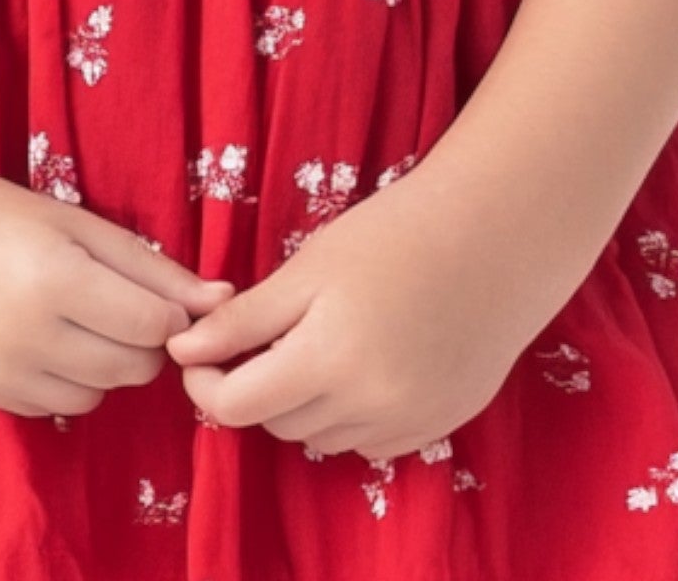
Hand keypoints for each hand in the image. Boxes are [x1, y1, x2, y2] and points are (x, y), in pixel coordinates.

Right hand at [0, 169, 239, 419]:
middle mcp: (25, 334)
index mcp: (54, 279)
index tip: (153, 294)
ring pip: (100, 393)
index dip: (168, 313)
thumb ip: (154, 268)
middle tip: (116, 304)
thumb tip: (225, 300)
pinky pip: (60, 405)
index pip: (152, 326)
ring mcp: (2, 371)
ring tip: (75, 318)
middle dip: (141, 342)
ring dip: (104, 363)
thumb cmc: (1, 215)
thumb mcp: (80, 225)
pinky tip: (43, 338)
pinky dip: (67, 379)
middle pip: (133, 368)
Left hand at [162, 174, 554, 464]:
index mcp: (330, 359)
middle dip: (258, 387)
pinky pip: (371, 441)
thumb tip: (180, 351)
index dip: (205, 382)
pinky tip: (368, 364)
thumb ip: (243, 320)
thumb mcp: (308, 269)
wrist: (497, 237)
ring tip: (323, 344)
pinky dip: (353, 415)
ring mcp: (410, 421)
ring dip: (305, 405)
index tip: (199, 353)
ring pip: (322, 437)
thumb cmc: (394, 235)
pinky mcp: (440, 424)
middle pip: (278, 424)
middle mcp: (370, 404)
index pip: (237, 406)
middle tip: (268, 336)